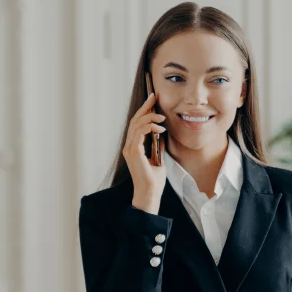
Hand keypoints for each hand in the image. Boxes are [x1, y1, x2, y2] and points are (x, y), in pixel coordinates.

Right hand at [124, 93, 167, 211]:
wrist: (150, 193)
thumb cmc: (154, 180)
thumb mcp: (158, 158)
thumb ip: (157, 146)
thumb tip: (162, 134)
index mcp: (133, 147)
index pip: (136, 124)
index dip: (144, 111)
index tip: (152, 100)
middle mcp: (129, 146)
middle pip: (135, 120)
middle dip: (145, 107)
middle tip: (155, 98)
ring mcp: (130, 149)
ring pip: (136, 125)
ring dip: (150, 118)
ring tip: (162, 118)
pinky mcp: (134, 152)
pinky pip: (139, 134)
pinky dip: (150, 128)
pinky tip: (160, 129)